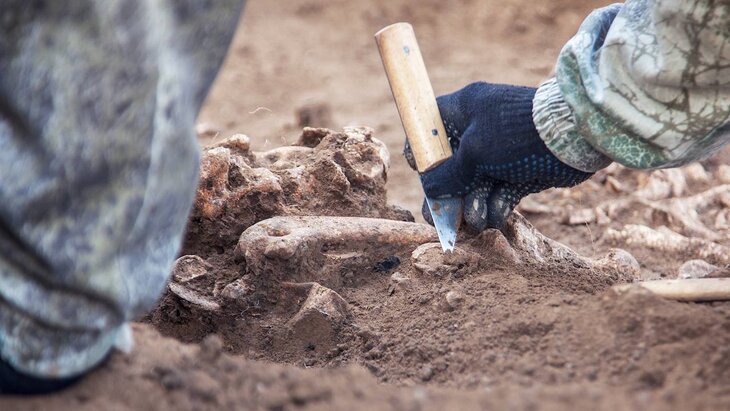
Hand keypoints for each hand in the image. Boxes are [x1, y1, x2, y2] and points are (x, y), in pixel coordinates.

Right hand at [405, 82, 592, 230]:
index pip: (430, 129)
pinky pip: (497, 194)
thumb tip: (429, 190)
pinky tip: (496, 217)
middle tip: (443, 221)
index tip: (424, 175)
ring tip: (476, 222)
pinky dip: (494, 208)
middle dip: (448, 196)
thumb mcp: (474, 152)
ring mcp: (498, 154)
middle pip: (449, 168)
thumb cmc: (517, 133)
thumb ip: (447, 173)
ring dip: (472, 207)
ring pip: (473, 187)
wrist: (573, 138)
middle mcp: (478, 131)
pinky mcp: (517, 173)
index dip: (422, 154)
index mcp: (463, 111)